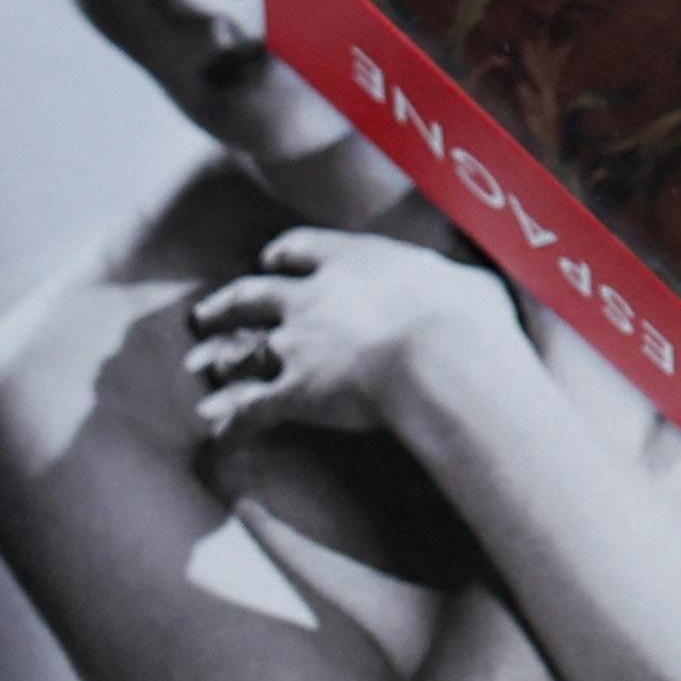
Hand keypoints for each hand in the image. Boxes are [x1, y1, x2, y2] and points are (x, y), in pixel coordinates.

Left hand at [184, 231, 520, 456]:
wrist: (442, 358)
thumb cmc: (468, 318)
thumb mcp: (471, 280)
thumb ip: (459, 277)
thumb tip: (479, 280)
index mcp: (353, 261)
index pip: (300, 249)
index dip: (282, 256)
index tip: (271, 261)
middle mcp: (313, 297)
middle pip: (253, 296)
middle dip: (227, 305)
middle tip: (205, 313)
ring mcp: (297, 345)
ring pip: (242, 350)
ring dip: (220, 360)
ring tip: (201, 367)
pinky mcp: (294, 392)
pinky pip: (250, 409)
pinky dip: (231, 421)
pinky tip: (218, 431)